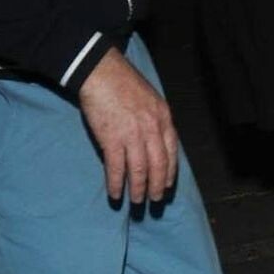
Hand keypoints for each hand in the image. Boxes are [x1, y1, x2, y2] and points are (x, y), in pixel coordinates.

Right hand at [78, 48, 178, 204]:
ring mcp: (132, 135)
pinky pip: (116, 168)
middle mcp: (152, 128)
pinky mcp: (112, 139)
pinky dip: (116, 184)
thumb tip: (157, 141)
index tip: (168, 185)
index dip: (170, 172)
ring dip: (138, 189)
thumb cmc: (124, 83)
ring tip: (137, 202)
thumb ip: (156, 120)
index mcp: (163, 118)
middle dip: (157, 186)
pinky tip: (115, 194)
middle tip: (155, 201)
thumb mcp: (151, 99)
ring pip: (140, 170)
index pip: (172, 151)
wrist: (101, 72)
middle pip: (159, 165)